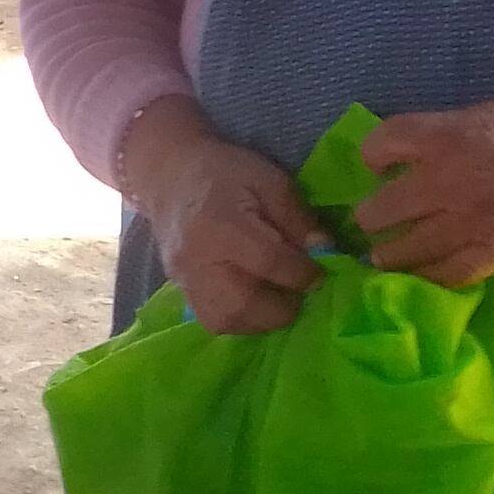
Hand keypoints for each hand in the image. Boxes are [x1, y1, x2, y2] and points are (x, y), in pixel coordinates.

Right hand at [125, 102, 318, 334]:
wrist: (169, 175)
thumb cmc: (224, 172)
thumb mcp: (270, 180)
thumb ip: (298, 218)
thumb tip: (324, 251)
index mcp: (223, 226)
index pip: (270, 263)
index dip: (303, 273)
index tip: (320, 273)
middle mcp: (199, 260)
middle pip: (245, 305)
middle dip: (281, 304)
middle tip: (295, 287)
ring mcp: (185, 279)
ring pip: (228, 321)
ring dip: (261, 317)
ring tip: (275, 295)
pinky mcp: (181, 290)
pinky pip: (215, 320)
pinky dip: (241, 317)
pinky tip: (254, 297)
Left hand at [351, 95, 493, 286]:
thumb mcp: (481, 116)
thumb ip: (438, 137)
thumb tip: (402, 158)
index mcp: (445, 138)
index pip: (379, 146)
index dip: (372, 156)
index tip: (379, 165)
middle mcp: (447, 182)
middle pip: (379, 208)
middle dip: (370, 215)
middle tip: (372, 219)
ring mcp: (467, 224)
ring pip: (403, 251)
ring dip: (387, 253)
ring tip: (383, 254)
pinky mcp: (492, 254)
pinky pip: (444, 275)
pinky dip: (426, 275)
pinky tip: (419, 273)